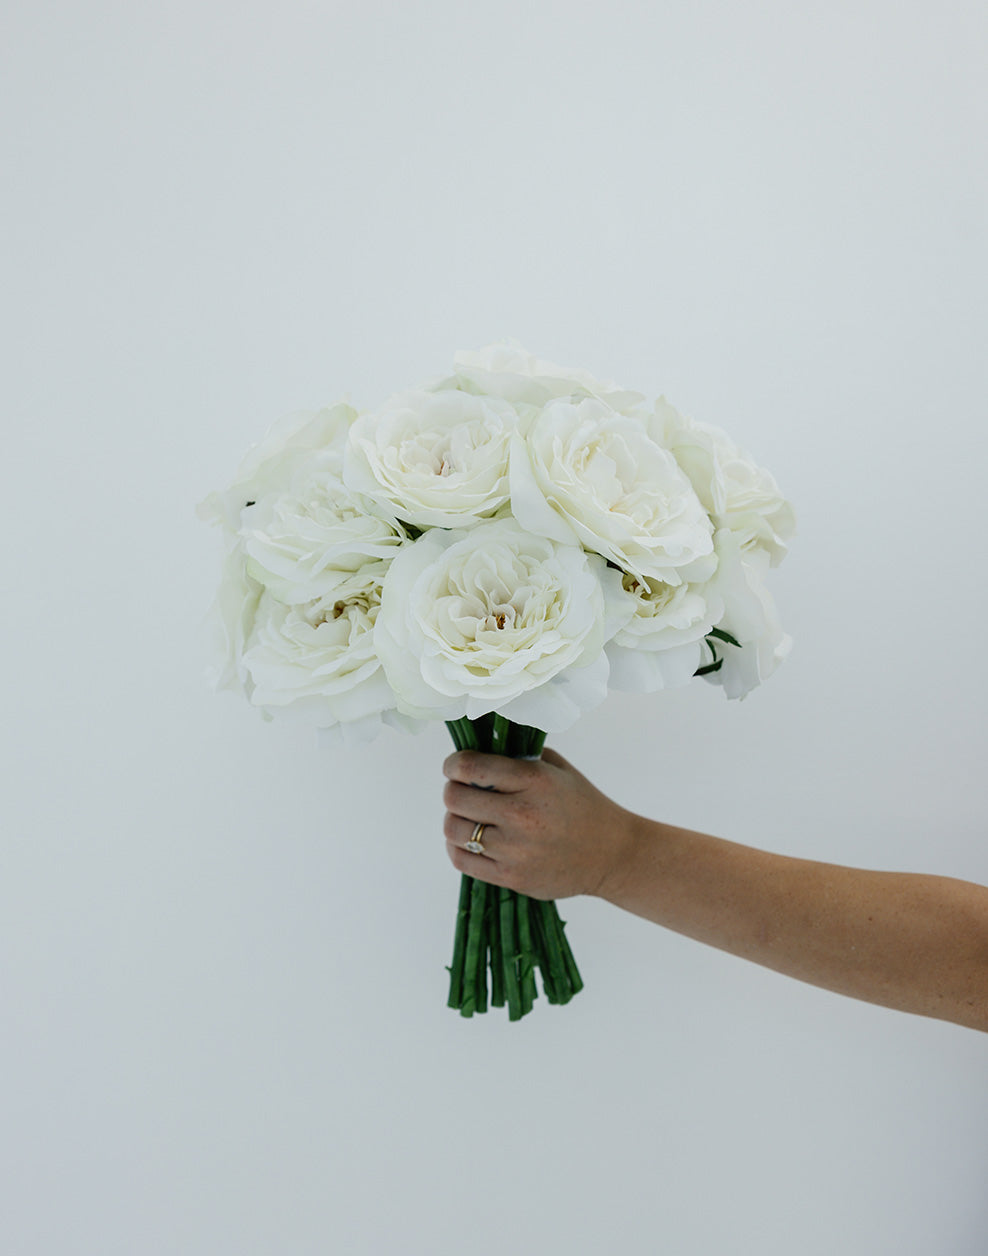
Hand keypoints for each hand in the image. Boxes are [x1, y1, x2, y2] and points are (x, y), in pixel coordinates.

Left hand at [442, 747, 637, 899]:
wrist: (611, 853)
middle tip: (462, 791)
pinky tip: (472, 839)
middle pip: (455, 798)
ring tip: (468, 816)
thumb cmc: (582, 805)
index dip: (453, 764)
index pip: (471, 767)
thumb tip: (478, 751)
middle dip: (453, 790)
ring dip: (455, 819)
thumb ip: (518, 757)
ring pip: (454, 830)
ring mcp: (515, 850)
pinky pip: (462, 860)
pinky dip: (458, 847)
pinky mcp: (511, 877)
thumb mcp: (557, 769)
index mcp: (534, 780)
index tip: (454, 766)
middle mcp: (522, 815)